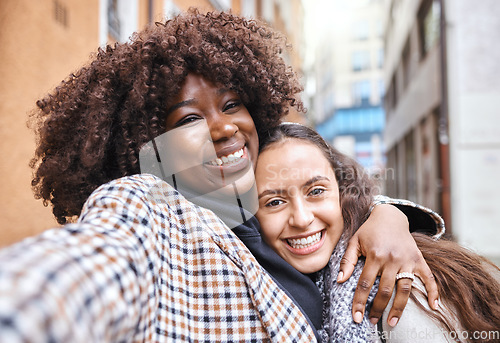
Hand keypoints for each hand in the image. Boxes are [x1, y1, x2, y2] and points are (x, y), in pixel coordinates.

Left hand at [338, 204, 438, 325]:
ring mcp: (407, 260)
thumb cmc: (369, 230)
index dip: (359, 302)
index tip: (356, 316)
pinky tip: (434, 306)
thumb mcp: (354, 241)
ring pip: (404, 289)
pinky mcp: (419, 259)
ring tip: (392, 322)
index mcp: (375, 255)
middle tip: (372, 321)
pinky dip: (433, 292)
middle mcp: (392, 259)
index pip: (364, 284)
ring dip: (399, 308)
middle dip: (377, 309)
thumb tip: (340, 280)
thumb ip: (347, 261)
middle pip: (384, 290)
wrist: (390, 215)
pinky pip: (429, 277)